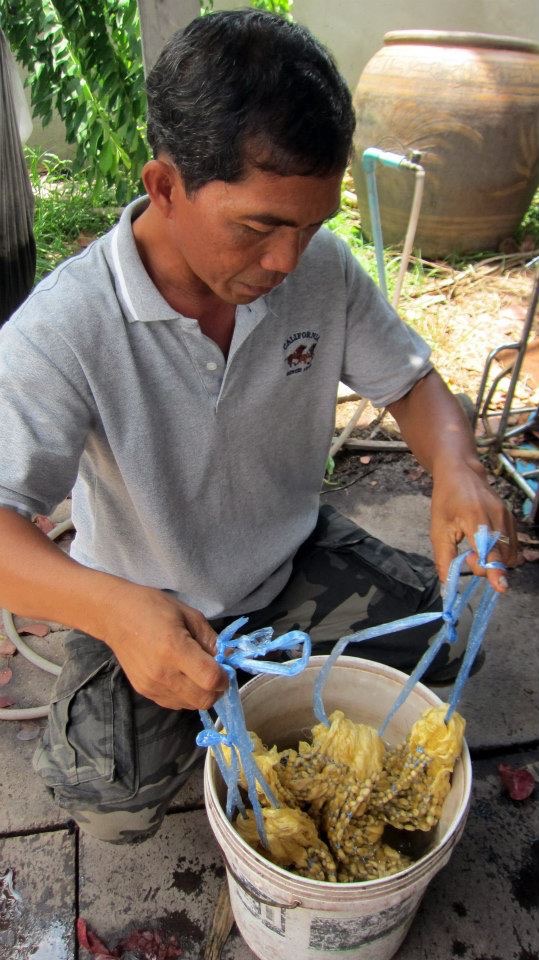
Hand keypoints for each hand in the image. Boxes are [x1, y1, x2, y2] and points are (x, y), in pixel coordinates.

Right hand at [98, 582, 227, 709]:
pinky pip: (175, 704)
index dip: (224, 677)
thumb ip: (211, 640)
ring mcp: (152, 686)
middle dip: (216, 689)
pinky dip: (185, 696)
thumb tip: (229, 659)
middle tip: (214, 672)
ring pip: (190, 706)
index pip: (210, 679)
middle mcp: (163, 673)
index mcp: (174, 649)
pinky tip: (182, 677)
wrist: (115, 617)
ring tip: (195, 673)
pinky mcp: (144, 692)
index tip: (225, 667)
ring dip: (201, 694)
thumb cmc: (154, 608)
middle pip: (203, 700)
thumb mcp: (189, 615)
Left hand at [430, 458, 518, 590]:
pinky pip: (513, 547)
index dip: (495, 571)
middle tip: (468, 555)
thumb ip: (444, 559)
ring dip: (495, 561)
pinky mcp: (512, 519)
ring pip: (510, 554)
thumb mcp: (438, 530)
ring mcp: (507, 518)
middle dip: (486, 567)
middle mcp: (497, 518)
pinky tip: (486, 546)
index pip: (490, 551)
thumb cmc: (446, 500)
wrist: (461, 472)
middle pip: (502, 558)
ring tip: (476, 549)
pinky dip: (501, 554)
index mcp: (476, 518)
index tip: (500, 587)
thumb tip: (446, 586)